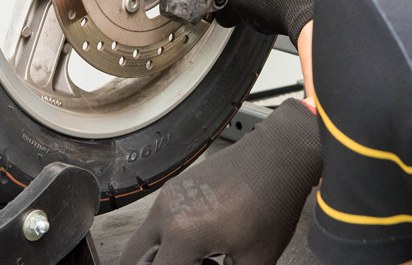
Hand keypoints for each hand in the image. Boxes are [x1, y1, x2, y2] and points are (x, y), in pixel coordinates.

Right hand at [119, 99, 321, 264]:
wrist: (278, 156)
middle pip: (133, 258)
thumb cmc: (273, 202)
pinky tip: (203, 242)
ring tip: (201, 260)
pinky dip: (168, 238)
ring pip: (143, 238)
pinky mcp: (176, 185)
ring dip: (160, 255)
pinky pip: (158, 220)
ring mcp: (168, 195)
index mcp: (183, 233)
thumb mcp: (256, 260)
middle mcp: (166, 211)